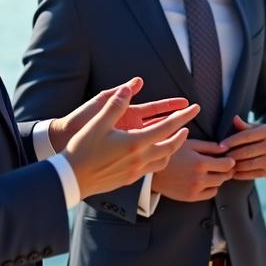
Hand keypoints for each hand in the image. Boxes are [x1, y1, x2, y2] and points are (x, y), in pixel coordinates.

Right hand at [62, 82, 199, 198]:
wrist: (71, 178)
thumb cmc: (82, 149)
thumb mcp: (98, 123)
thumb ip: (116, 104)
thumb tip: (130, 86)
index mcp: (135, 142)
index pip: (167, 127)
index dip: (182, 117)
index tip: (194, 109)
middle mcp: (140, 158)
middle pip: (170, 146)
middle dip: (182, 134)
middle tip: (189, 124)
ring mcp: (135, 171)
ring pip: (163, 160)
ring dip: (173, 148)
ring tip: (176, 139)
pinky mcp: (129, 179)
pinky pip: (153, 169)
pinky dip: (160, 159)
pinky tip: (155, 154)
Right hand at [151, 138, 235, 200]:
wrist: (152, 171)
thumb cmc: (170, 154)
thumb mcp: (189, 144)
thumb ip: (209, 146)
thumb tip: (225, 148)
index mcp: (200, 163)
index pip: (227, 164)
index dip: (230, 160)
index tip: (229, 158)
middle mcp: (199, 178)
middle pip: (225, 176)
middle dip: (227, 170)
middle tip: (223, 164)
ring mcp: (195, 189)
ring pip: (218, 185)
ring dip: (219, 178)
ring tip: (212, 171)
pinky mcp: (191, 197)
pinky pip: (210, 194)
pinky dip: (211, 187)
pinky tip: (206, 180)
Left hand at [220, 115, 265, 180]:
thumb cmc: (259, 135)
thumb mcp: (254, 127)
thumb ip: (243, 125)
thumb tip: (235, 118)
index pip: (247, 136)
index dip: (232, 141)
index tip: (220, 145)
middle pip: (246, 152)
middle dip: (231, 154)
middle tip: (220, 156)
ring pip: (247, 165)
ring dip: (233, 165)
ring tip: (224, 163)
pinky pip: (249, 174)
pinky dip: (238, 174)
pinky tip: (231, 170)